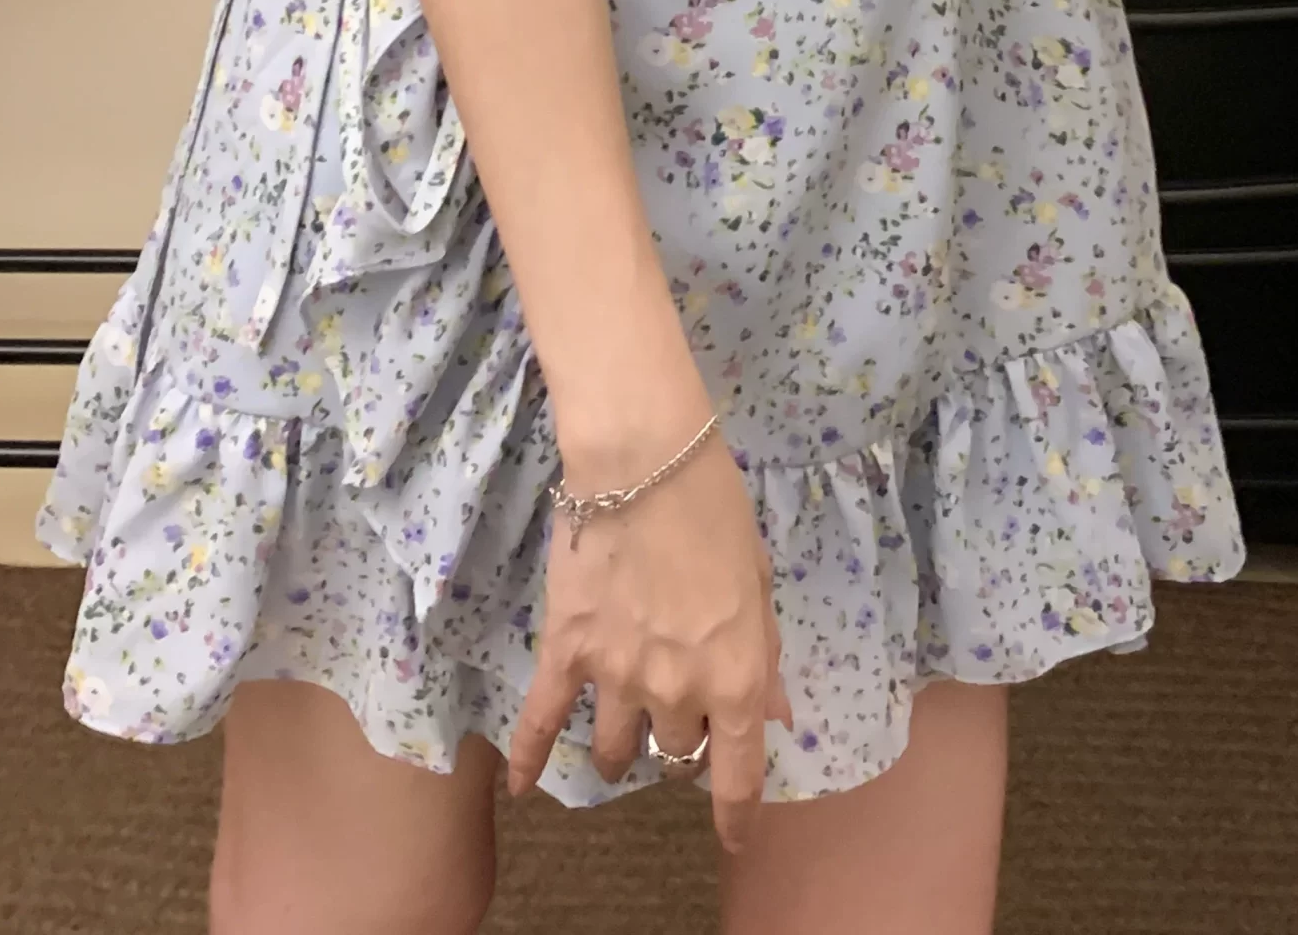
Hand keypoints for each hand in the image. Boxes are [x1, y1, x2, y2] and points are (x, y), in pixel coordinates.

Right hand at [509, 424, 792, 853]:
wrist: (642, 462)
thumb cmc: (715, 509)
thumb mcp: (760, 581)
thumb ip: (764, 655)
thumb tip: (777, 715)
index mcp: (734, 676)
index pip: (739, 774)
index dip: (738, 813)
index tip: (735, 834)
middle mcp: (675, 692)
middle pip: (675, 752)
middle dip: (683, 740)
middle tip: (680, 708)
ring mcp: (615, 677)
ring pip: (615, 747)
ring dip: (622, 747)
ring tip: (621, 736)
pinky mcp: (565, 653)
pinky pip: (541, 721)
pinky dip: (528, 758)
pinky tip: (521, 786)